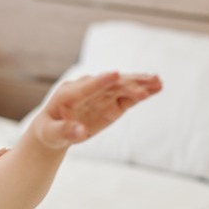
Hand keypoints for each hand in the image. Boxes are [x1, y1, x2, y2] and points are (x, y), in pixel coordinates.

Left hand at [31, 72, 161, 148]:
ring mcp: (101, 94)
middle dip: (127, 83)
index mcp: (68, 94)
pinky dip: (141, 93)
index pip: (87, 86)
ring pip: (122, 87)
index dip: (101, 81)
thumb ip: (66, 131)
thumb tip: (81, 132)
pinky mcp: (111, 102)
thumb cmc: (50, 131)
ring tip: (158, 82)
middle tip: (147, 84)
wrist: (55, 129)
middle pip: (109, 84)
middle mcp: (87, 89)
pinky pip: (128, 96)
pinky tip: (157, 87)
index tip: (115, 74)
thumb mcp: (52, 134)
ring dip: (139, 84)